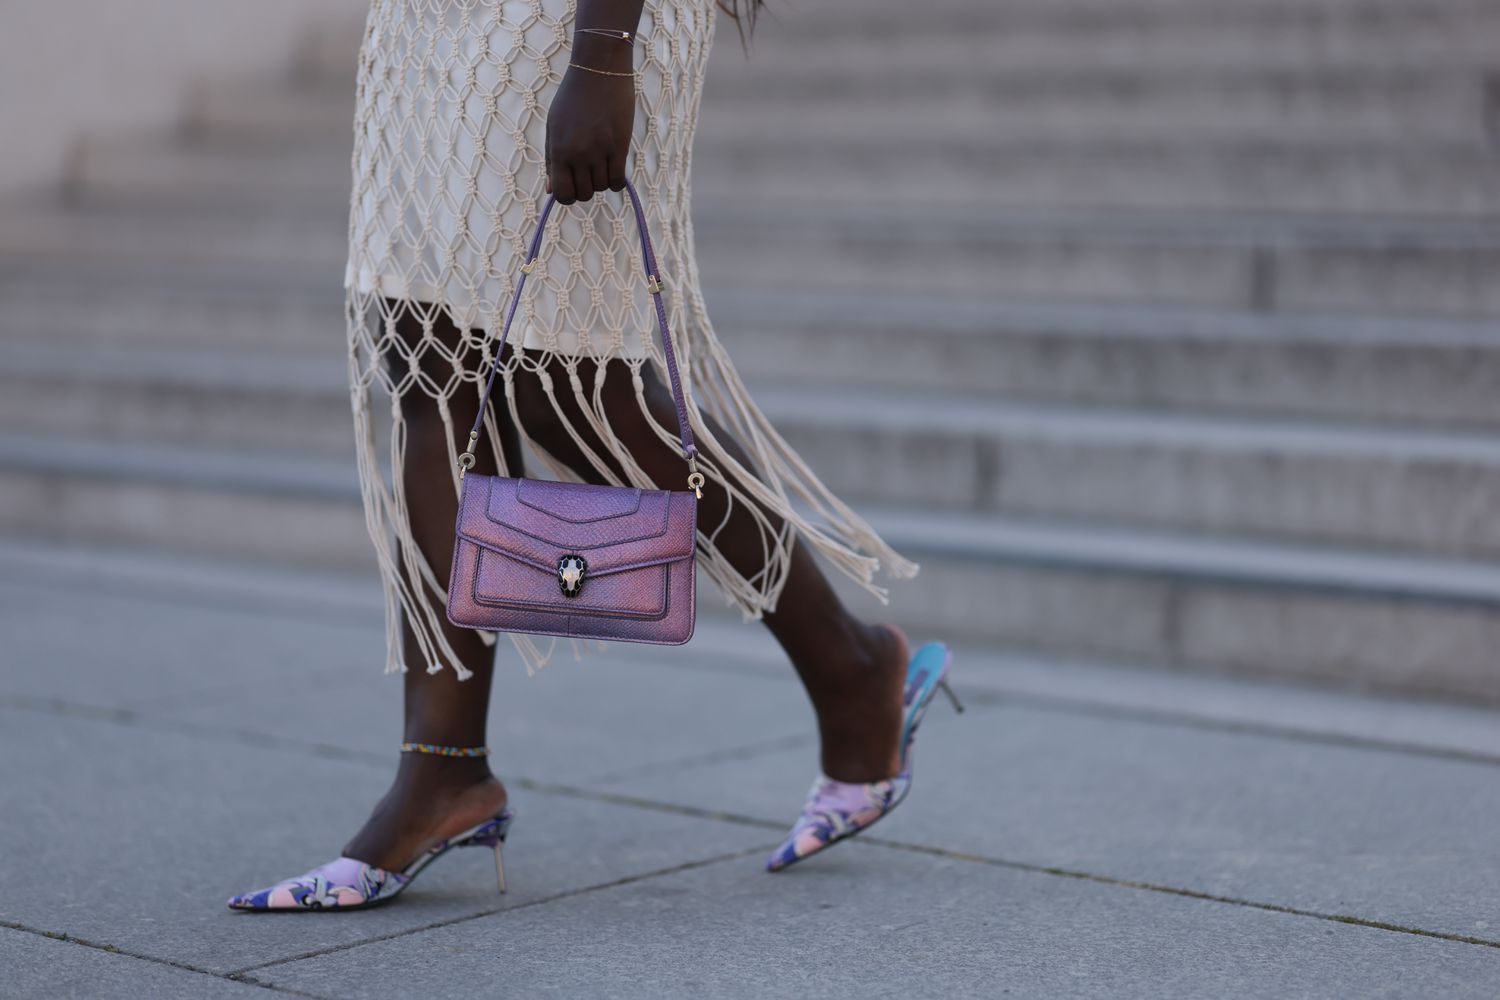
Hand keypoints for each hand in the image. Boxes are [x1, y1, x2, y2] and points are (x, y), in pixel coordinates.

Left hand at [545, 64, 633, 203]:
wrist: (598, 70)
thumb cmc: (572, 98)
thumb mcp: (554, 127)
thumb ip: (552, 160)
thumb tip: (551, 190)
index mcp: (558, 149)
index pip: (562, 193)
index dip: (567, 196)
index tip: (572, 186)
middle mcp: (578, 154)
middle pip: (584, 194)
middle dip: (585, 188)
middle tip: (588, 173)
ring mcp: (600, 151)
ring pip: (601, 188)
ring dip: (601, 182)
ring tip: (600, 164)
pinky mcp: (619, 146)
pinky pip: (618, 181)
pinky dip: (616, 181)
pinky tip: (613, 167)